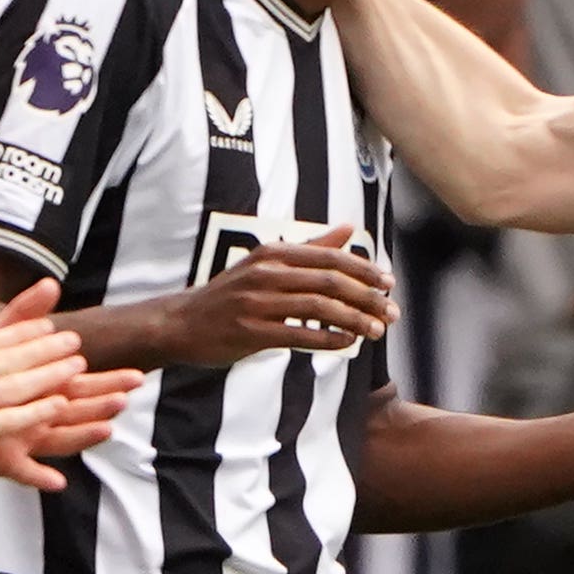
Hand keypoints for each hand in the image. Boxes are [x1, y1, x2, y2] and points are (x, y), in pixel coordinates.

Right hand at [159, 222, 392, 360]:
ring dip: (354, 320)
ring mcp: (257, 303)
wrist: (181, 323)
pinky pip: (299, 335)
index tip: (389, 284)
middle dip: (367, 298)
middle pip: (330, 281)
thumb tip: (349, 229)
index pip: (330, 257)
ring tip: (376, 331)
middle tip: (391, 312)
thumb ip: (311, 248)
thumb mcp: (267, 264)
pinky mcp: (251, 332)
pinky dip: (328, 339)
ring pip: (319, 308)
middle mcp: (266, 273)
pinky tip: (347, 344)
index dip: (365, 270)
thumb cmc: (231, 294)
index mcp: (273, 254)